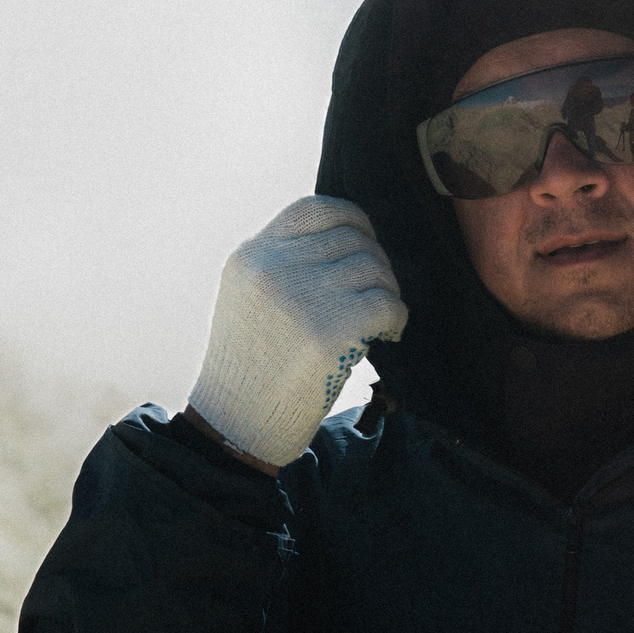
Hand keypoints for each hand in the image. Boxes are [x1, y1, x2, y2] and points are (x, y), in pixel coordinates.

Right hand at [186, 196, 409, 468]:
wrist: (238, 424)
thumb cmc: (251, 366)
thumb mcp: (248, 298)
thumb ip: (284, 264)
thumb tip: (350, 239)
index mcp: (252, 256)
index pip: (315, 208)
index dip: (352, 221)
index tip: (365, 244)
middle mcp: (274, 268)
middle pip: (353, 239)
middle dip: (374, 266)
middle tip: (373, 298)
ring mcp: (302, 296)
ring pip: (374, 269)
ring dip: (385, 294)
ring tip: (375, 323)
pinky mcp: (331, 330)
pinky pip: (388, 303)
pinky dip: (396, 320)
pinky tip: (385, 337)